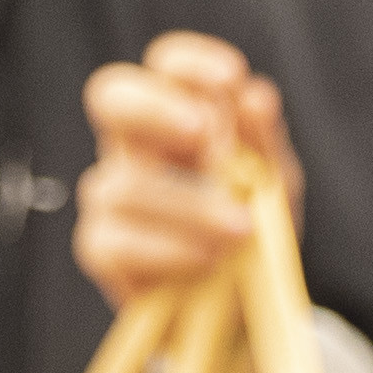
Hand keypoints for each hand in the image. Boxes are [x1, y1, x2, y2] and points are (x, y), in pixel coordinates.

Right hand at [76, 34, 302, 310]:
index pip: (165, 65)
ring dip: (188, 205)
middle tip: (204, 135)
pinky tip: (206, 260)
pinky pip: (115, 240)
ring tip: (240, 231)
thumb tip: (256, 97)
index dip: (190, 64)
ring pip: (122, 183)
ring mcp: (110, 196)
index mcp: (175, 117)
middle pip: (109, 96)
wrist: (241, 309)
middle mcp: (133, 147)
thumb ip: (262, 142)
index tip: (231, 77)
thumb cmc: (250, 232)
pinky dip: (167, 249)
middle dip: (154, 106)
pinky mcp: (101, 248)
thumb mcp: (271, 185)